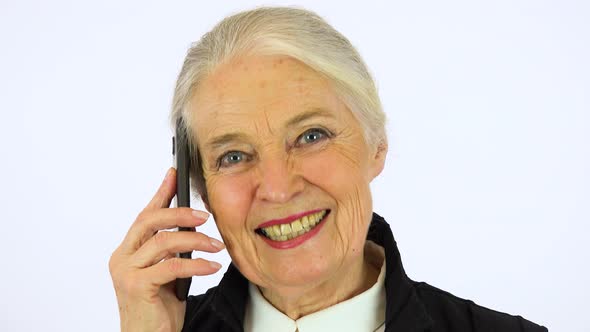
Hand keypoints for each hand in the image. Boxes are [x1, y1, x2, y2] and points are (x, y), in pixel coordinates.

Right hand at [109, 167, 224, 331]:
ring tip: (217, 245)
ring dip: (195, 240)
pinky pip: (171, 266)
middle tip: (205, 216)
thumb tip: (191, 225)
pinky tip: (212, 265)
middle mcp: (122, 257)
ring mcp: (126, 271)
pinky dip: (196, 264)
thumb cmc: (157, 307)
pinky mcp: (136, 286)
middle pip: (149, 220)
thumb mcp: (167, 273)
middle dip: (180, 213)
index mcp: (128, 250)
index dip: (160, 193)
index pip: (144, 215)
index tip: (174, 173)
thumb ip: (171, 251)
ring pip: (163, 242)